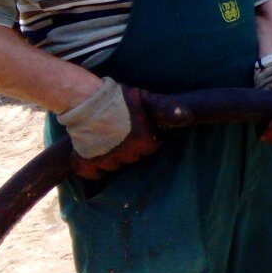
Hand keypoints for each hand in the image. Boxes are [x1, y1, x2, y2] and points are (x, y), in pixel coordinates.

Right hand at [60, 79, 186, 179]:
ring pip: (114, 166)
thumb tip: (187, 118)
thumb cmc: (117, 98)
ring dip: (111, 157)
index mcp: (144, 141)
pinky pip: (95, 174)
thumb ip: (165, 108)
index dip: (143, 138)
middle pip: (132, 158)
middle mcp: (127, 155)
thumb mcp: (145, 98)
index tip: (134, 128)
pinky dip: (94, 167)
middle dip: (128, 148)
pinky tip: (93, 153)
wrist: (84, 99)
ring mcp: (106, 161)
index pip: (150, 148)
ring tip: (104, 139)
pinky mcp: (87, 163)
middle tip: (118, 132)